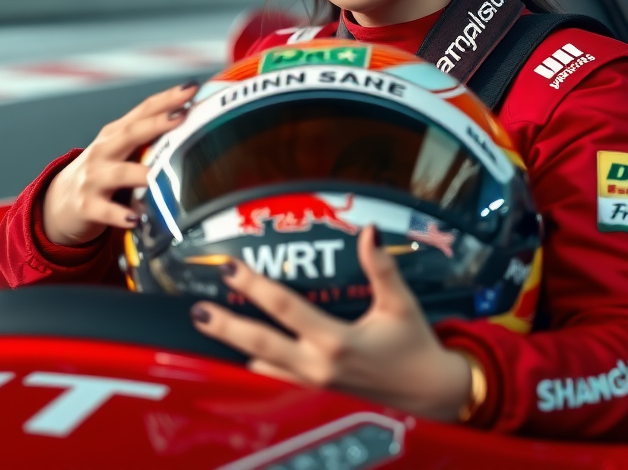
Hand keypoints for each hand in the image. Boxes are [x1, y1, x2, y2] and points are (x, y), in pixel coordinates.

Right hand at [41, 81, 198, 245]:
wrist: (60, 202)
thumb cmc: (102, 171)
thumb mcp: (120, 148)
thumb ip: (150, 137)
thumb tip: (194, 122)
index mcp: (116, 133)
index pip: (144, 110)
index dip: (168, 98)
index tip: (191, 88)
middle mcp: (104, 150)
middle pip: (132, 133)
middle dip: (157, 123)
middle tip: (182, 116)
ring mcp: (93, 178)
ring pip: (119, 173)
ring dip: (141, 174)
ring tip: (159, 175)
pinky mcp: (86, 206)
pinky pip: (105, 210)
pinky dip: (120, 215)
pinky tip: (135, 219)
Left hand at [190, 225, 472, 420]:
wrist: (430, 395)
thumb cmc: (414, 346)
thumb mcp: (400, 303)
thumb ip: (380, 267)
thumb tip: (369, 232)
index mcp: (336, 340)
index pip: (285, 308)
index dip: (255, 286)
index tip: (230, 268)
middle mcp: (318, 366)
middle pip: (260, 344)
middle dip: (226, 326)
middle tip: (198, 310)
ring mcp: (313, 385)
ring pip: (263, 366)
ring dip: (235, 346)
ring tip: (208, 328)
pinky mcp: (315, 395)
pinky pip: (277, 381)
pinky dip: (256, 368)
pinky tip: (240, 356)